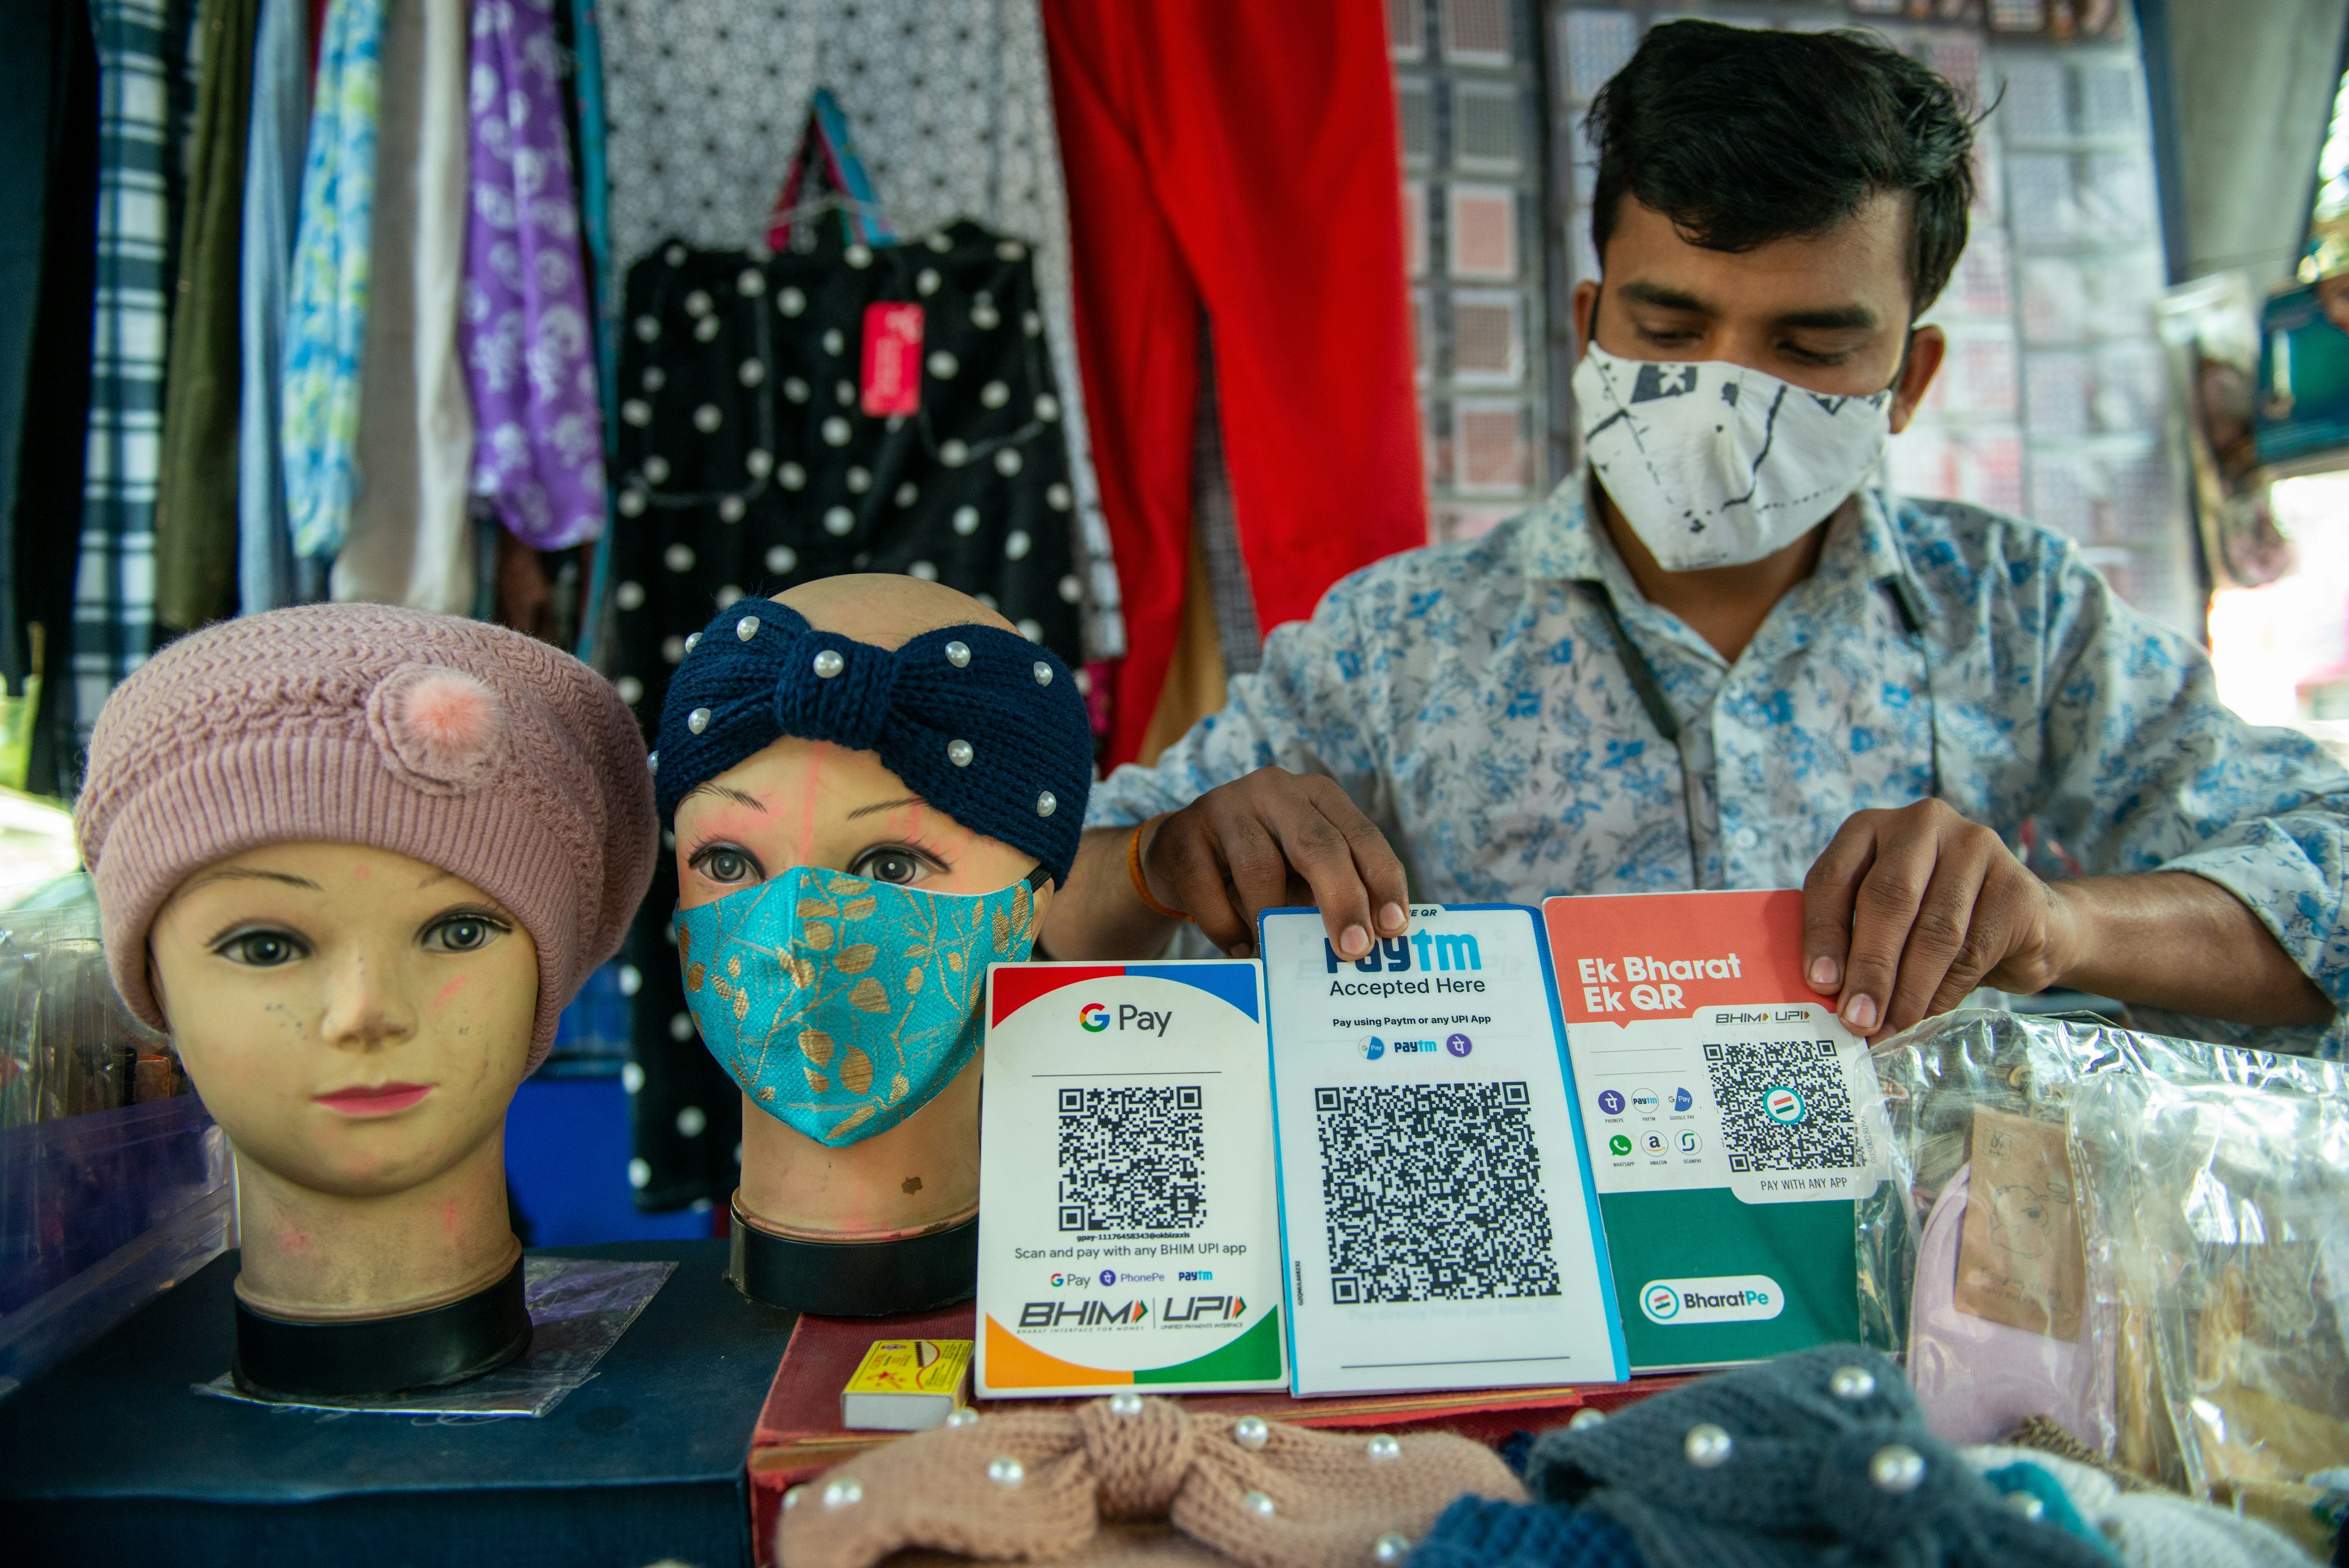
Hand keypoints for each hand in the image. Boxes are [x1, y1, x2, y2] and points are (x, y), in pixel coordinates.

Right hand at [1138, 768, 1409, 960]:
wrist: (1175, 852)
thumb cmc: (1257, 869)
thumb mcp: (1300, 872)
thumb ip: (1332, 894)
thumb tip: (1369, 943)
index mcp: (1318, 796)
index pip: (1362, 835)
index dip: (1382, 880)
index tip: (1395, 926)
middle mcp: (1276, 791)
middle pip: (1318, 844)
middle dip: (1342, 899)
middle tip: (1354, 949)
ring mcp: (1226, 805)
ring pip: (1260, 867)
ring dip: (1272, 920)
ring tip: (1277, 956)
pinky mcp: (1184, 832)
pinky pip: (1209, 889)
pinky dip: (1227, 928)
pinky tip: (1239, 949)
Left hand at [1801, 799, 2082, 1040]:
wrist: (2023, 920)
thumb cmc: (1931, 922)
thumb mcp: (1883, 920)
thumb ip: (1853, 941)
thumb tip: (1827, 999)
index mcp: (1870, 828)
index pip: (1833, 877)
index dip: (1823, 933)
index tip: (1820, 984)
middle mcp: (1922, 824)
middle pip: (1888, 899)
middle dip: (1870, 968)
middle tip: (1858, 1019)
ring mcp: (1975, 847)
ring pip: (1934, 930)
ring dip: (1908, 991)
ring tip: (1889, 1030)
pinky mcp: (2016, 885)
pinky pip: (1974, 949)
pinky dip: (1945, 992)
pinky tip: (1927, 1016)